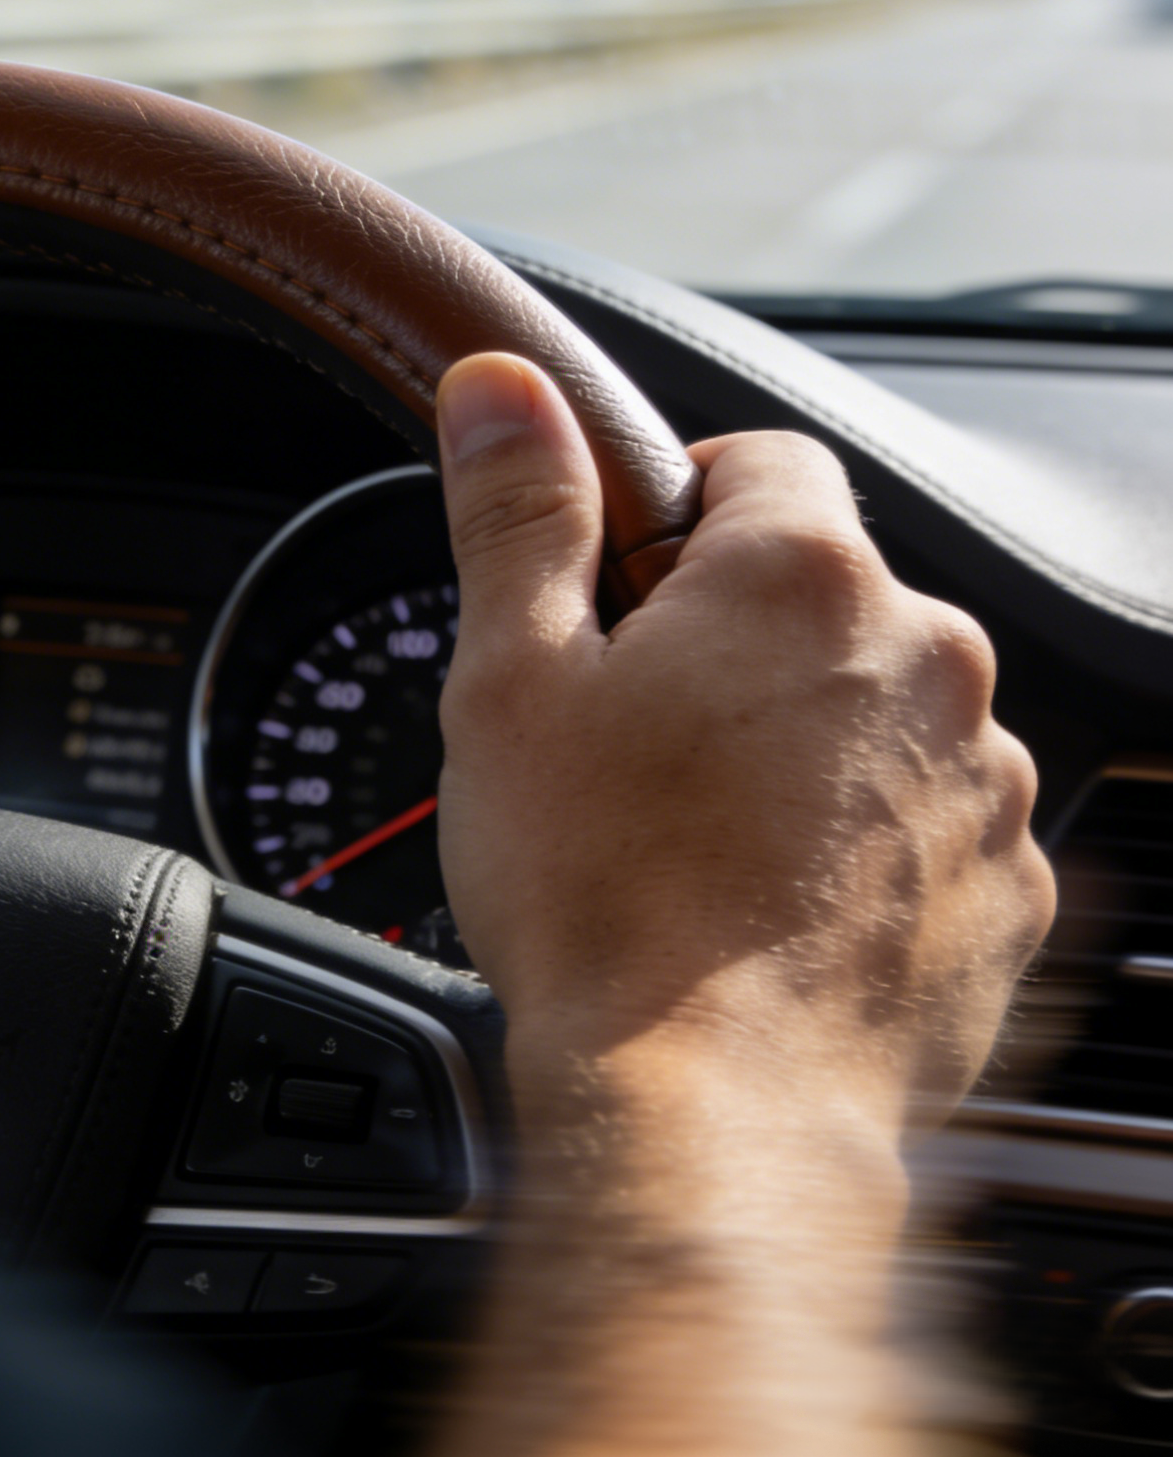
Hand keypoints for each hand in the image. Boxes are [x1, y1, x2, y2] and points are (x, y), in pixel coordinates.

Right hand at [426, 353, 1052, 1456]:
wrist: (712, 1117)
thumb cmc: (604, 903)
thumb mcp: (510, 680)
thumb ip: (517, 511)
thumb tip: (498, 387)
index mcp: (802, 579)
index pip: (756, 460)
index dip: (669, 514)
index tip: (617, 593)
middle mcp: (926, 658)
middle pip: (821, 592)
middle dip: (731, 640)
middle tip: (627, 737)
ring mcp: (980, 779)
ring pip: (877, 710)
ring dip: (800, 742)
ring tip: (694, 839)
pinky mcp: (1006, 888)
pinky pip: (924, 821)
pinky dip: (856, 842)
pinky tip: (763, 905)